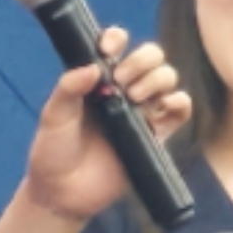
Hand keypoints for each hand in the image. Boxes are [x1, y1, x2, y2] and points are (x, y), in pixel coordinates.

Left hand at [22, 27, 189, 225]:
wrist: (62, 193)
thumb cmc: (53, 151)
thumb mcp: (53, 115)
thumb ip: (69, 88)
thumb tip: (94, 67)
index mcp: (97, 79)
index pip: (116, 45)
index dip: (116, 40)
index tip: (107, 49)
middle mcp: (123, 90)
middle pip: (150, 57)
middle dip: (141, 60)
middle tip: (121, 80)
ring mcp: (141, 112)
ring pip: (167, 79)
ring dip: (157, 79)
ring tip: (134, 98)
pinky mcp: (156, 136)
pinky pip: (180, 111)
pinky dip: (180, 103)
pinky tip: (163, 107)